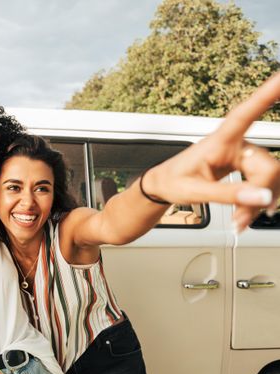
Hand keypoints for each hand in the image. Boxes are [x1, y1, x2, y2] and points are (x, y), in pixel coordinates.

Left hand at [144, 72, 279, 230]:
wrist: (164, 186)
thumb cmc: (173, 182)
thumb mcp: (194, 192)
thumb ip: (228, 195)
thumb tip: (263, 197)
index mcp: (219, 141)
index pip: (245, 113)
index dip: (268, 92)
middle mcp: (237, 144)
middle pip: (268, 168)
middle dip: (259, 196)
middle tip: (239, 220)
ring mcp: (244, 155)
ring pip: (271, 179)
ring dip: (258, 204)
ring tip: (238, 220)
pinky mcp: (248, 167)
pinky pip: (266, 186)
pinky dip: (258, 204)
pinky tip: (245, 215)